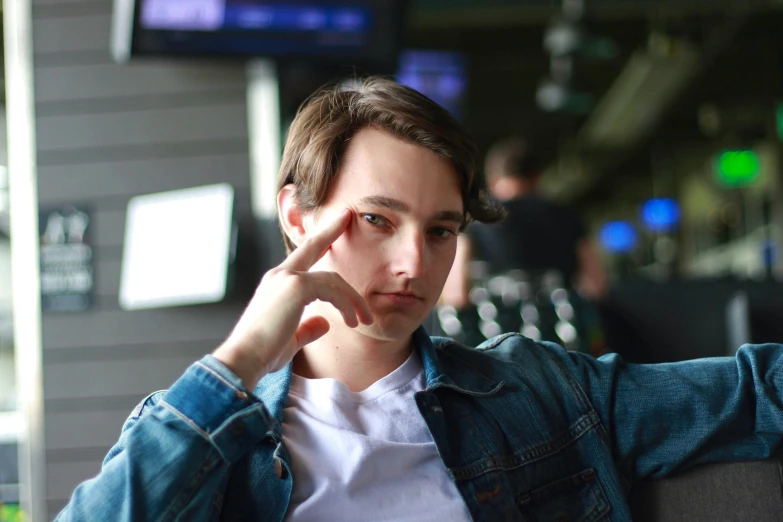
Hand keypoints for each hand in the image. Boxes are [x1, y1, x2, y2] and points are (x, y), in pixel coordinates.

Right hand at [213, 209, 372, 389]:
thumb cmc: (263, 353)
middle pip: (314, 246)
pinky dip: (346, 306)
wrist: (244, 359)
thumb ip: (308, 328)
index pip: (302, 253)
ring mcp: (287, 278)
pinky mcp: (296, 287)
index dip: (320, 235)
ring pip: (332, 279)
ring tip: (365, 320)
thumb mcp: (290, 338)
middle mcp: (279, 274)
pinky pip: (332, 291)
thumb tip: (325, 322)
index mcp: (276, 282)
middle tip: (349, 218)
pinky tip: (351, 322)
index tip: (336, 219)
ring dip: (353, 299)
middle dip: (333, 232)